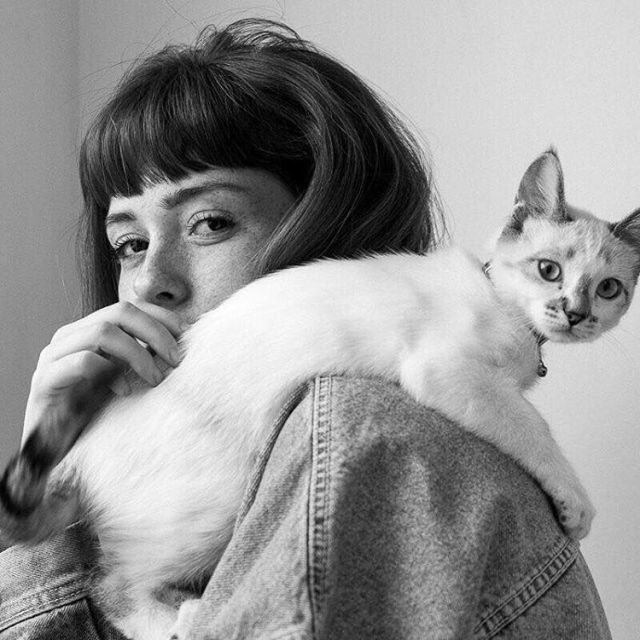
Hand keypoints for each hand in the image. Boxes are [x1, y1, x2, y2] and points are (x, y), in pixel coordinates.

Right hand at [21, 301, 184, 461]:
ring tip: (155, 380)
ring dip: (137, 354)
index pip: (131, 307)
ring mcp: (55, 355)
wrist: (55, 448)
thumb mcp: (127, 378)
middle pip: (120, 311)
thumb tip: (183, 344)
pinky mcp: (45, 380)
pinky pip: (81, 362)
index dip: (162, 316)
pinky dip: (110, 373)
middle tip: (175, 359)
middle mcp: (71, 335)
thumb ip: (145, 357)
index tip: (187, 336)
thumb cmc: (96, 412)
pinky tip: (125, 392)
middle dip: (155, 332)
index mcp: (90, 329)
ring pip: (102, 332)